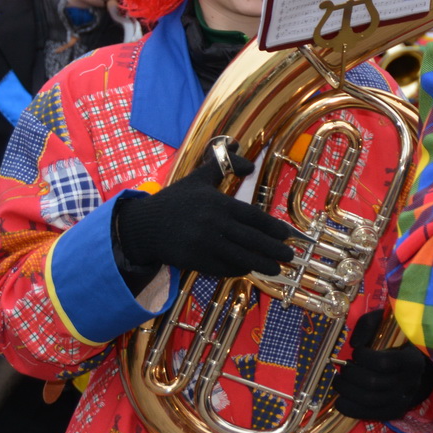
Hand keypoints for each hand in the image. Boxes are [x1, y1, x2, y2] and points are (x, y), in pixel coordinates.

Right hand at [114, 143, 295, 278]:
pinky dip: (238, 269)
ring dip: (262, 264)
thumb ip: (223, 165)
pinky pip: (223, 268)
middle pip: (252, 239)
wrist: (142, 225)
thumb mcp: (198, 178)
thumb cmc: (174, 201)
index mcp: (218, 204)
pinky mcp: (194, 261)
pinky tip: (248, 269)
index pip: (254, 217)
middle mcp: (214, 224)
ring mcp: (204, 244)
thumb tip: (249, 162)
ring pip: (241, 257)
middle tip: (290, 255)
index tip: (287, 234)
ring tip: (277, 268)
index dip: (273, 228)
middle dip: (274, 249)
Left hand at [333, 310, 432, 421]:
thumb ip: (368, 325)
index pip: (384, 363)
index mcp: (412, 359)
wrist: (412, 366)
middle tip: (343, 367)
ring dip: (347, 390)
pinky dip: (349, 408)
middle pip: (373, 383)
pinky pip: (368, 414)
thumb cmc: (396, 340)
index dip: (364, 358)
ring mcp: (403, 399)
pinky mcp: (394, 411)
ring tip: (339, 381)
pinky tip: (340, 399)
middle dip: (350, 375)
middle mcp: (410, 382)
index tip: (357, 352)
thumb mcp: (386, 323)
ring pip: (369, 400)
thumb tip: (354, 344)